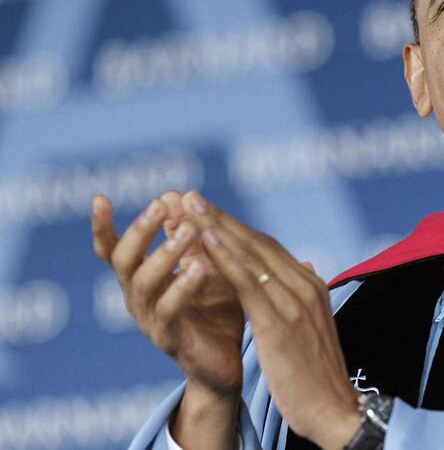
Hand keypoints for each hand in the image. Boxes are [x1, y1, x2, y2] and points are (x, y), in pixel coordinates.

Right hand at [91, 192, 244, 397]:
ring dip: (165, 253)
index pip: (113, 250)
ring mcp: (150, 320)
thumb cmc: (216, 311)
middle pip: (123, 260)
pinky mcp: (170, 340)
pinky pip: (168, 311)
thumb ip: (188, 237)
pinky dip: (183, 286)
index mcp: (142, 278)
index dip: (103, 227)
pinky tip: (200, 267)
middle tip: (161, 204)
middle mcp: (138, 298)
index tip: (99, 198)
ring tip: (188, 230)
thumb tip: (174, 194)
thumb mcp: (205, 265)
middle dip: (140, 229)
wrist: (228, 363)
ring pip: (143, 283)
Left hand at [181, 191, 360, 449]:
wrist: (336, 409)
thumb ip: (306, 293)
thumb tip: (307, 266)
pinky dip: (225, 257)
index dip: (234, 228)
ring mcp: (293, 301)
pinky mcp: (280, 322)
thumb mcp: (314, 326)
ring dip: (215, 228)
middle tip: (189, 197)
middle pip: (256, 243)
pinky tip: (204, 239)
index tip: (207, 212)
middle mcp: (304, 285)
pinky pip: (247, 282)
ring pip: (249, 255)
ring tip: (188, 207)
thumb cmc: (319, 374)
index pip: (267, 248)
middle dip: (220, 218)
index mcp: (310, 286)